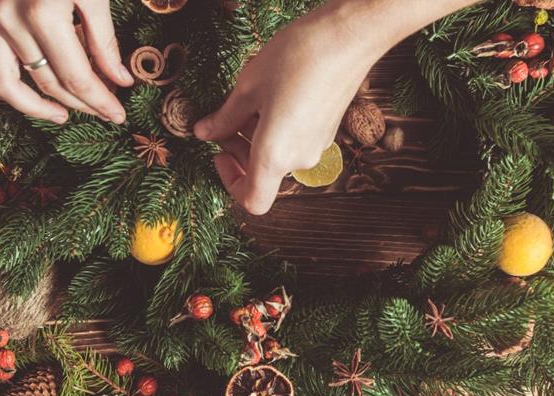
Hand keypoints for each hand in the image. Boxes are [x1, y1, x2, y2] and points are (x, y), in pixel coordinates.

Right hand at [0, 0, 133, 123]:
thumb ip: (104, 40)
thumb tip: (120, 81)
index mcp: (44, 14)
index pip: (77, 77)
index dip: (100, 101)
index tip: (118, 115)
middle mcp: (9, 21)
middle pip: (48, 83)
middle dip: (81, 104)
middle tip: (103, 110)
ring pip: (4, 85)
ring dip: (34, 107)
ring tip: (61, 115)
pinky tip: (23, 95)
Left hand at [195, 4, 372, 214]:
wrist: (348, 37)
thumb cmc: (296, 59)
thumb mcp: (248, 87)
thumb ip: (224, 118)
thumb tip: (205, 132)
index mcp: (275, 156)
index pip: (252, 201)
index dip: (230, 183)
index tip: (220, 153)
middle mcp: (299, 159)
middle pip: (263, 174)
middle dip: (238, 151)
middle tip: (223, 120)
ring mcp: (317, 146)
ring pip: (278, 156)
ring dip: (256, 138)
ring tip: (246, 101)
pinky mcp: (328, 131)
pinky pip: (294, 142)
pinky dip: (276, 129)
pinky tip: (270, 95)